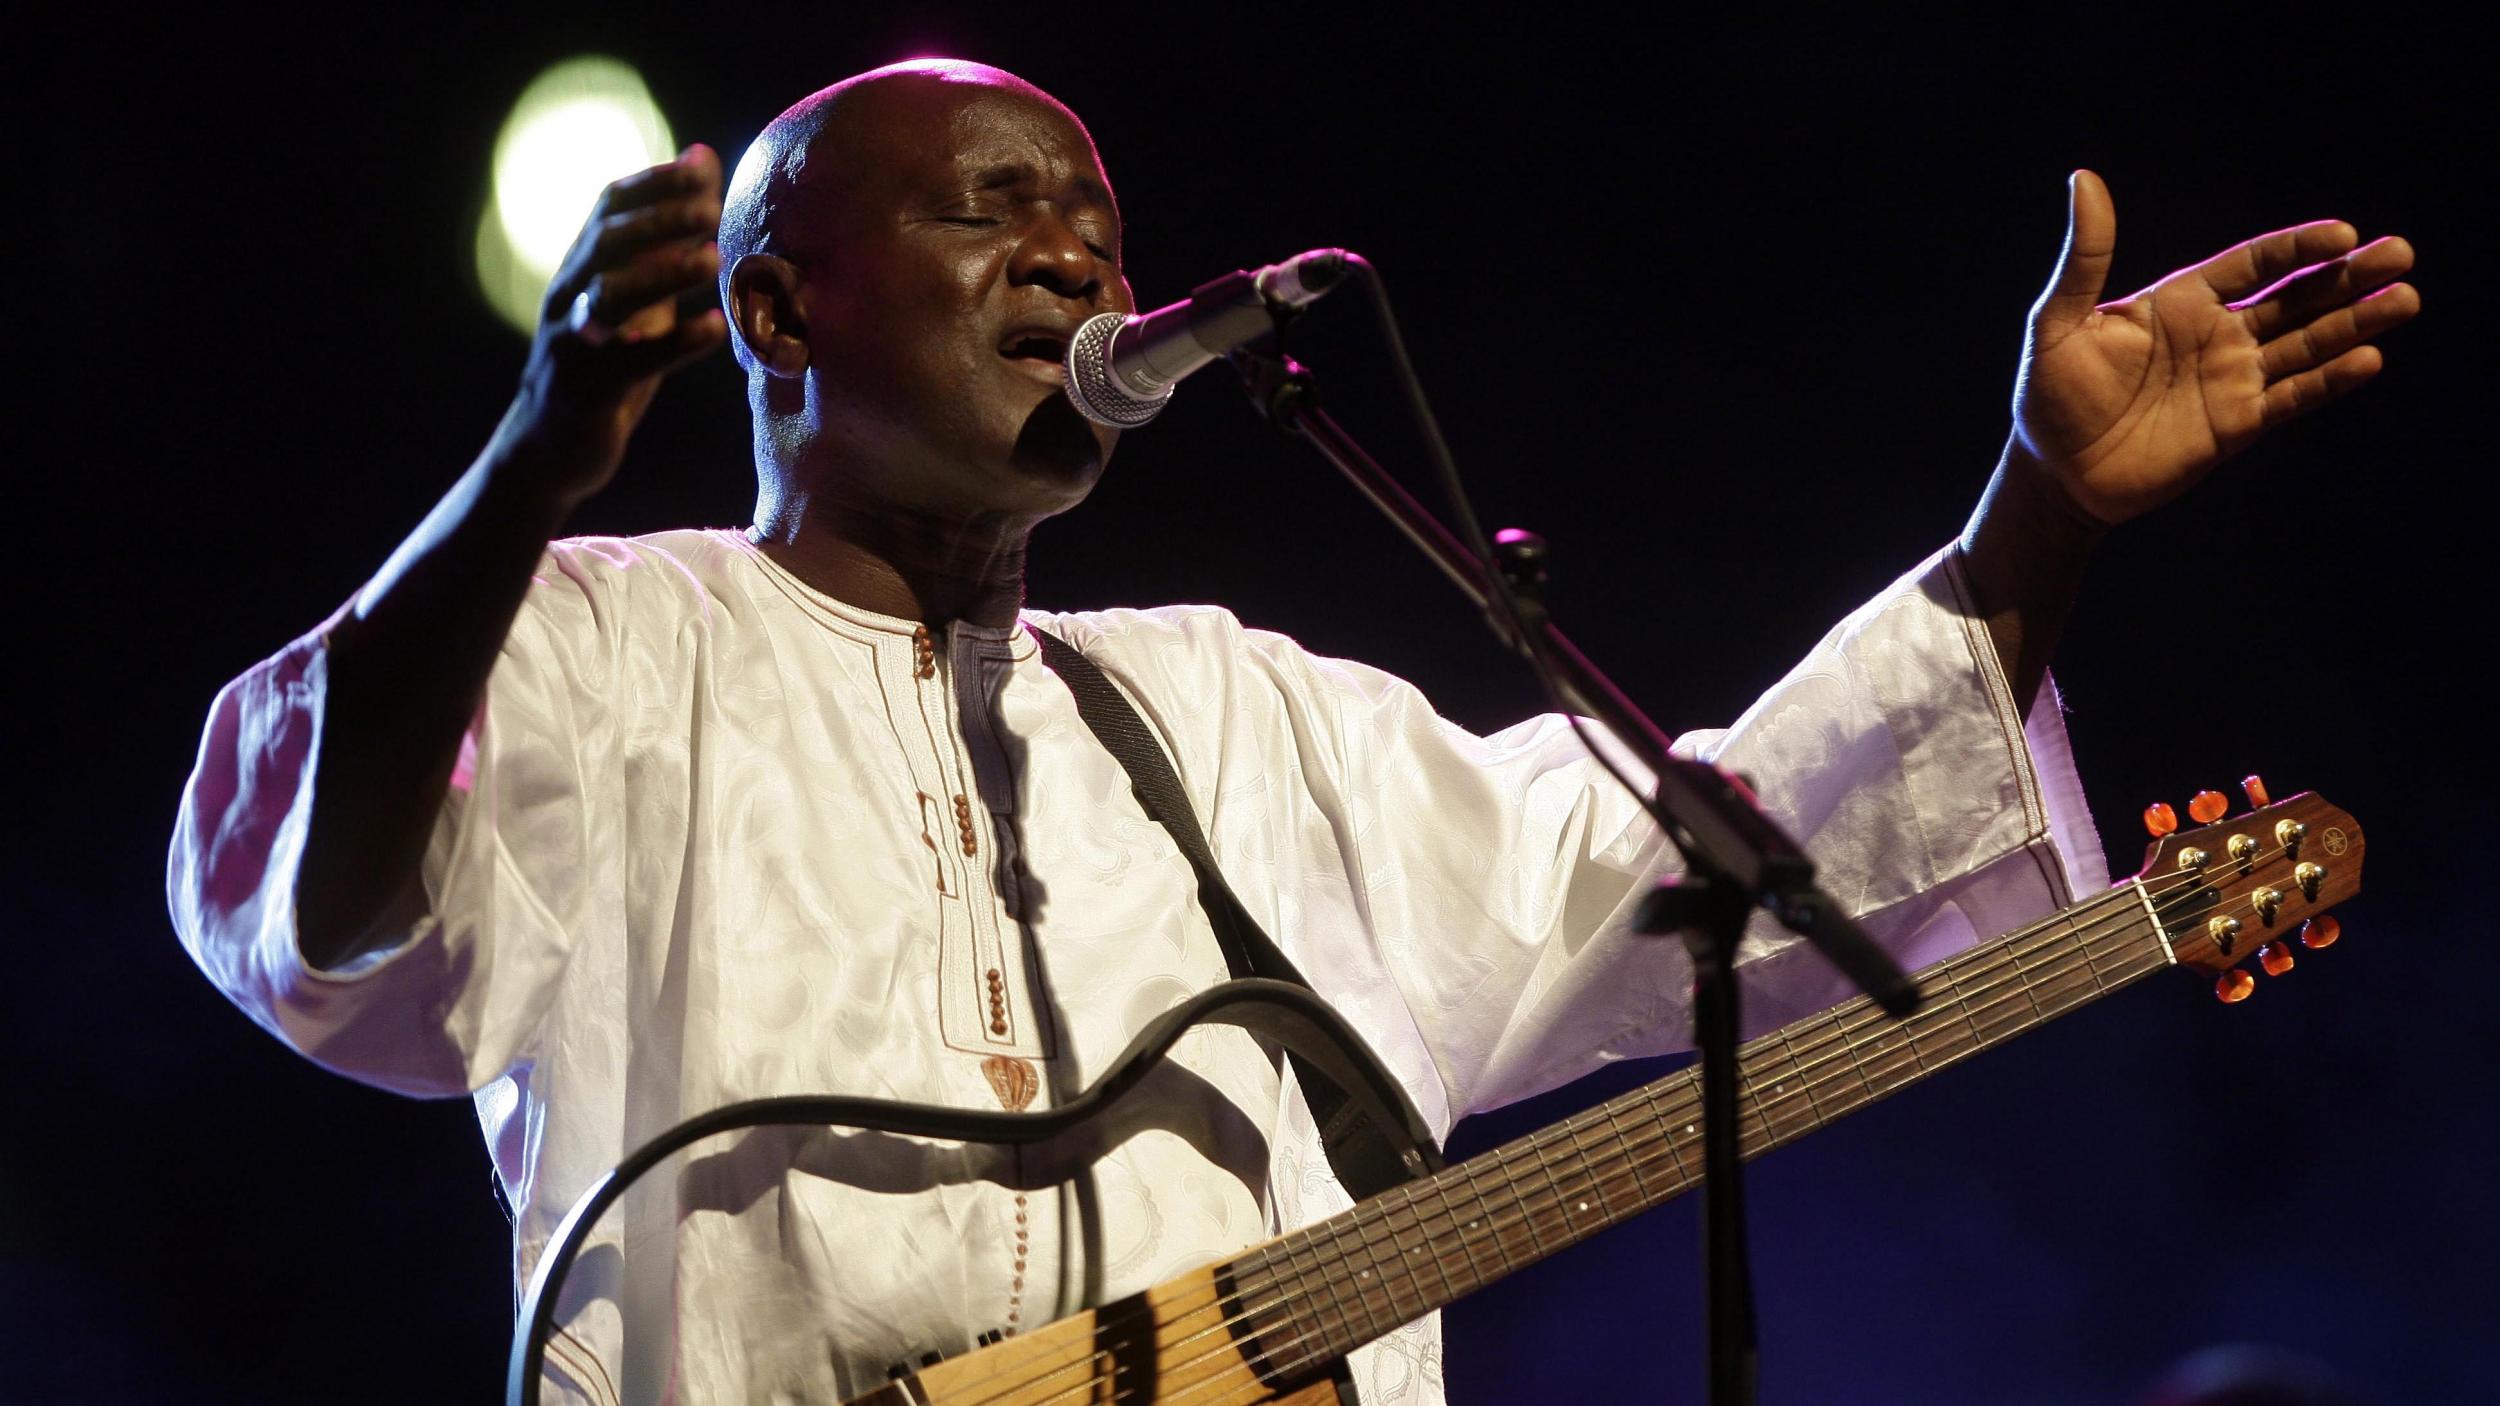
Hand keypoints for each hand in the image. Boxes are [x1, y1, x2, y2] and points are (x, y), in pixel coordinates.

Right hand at [505, 144, 728, 505]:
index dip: (651, 183)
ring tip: (714, 259)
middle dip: (657, 219)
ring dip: (663, 273)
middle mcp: (569, 297)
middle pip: (606, 243)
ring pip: (610, 297)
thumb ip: (666, 238)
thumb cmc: (605, 362)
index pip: (607, 209)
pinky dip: (677, 342)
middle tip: (711, 209)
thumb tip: (702, 160)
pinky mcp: (592, 389)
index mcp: (579, 270)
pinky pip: (635, 361)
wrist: (551, 446)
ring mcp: (576, 343)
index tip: (700, 168)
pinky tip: (716, 328)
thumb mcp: (636, 298)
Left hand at [2010, 170, 2417, 523]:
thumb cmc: (2050, 395)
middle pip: (2296, 296)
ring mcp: (2232, 379)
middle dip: (2347, 276)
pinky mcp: (2237, 424)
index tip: (2342, 234)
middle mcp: (2216, 334)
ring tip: (2405, 299)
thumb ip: (2085, 257)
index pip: (2254, 263)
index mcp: (2181, 301)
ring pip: (2307, 342)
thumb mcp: (2059, 322)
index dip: (2297, 247)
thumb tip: (2085, 179)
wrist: (2053, 474)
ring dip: (2355, 322)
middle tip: (2401, 254)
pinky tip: (2368, 359)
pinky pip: (2293, 397)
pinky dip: (2329, 380)